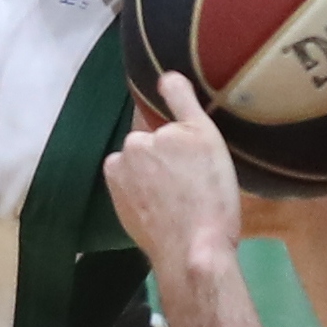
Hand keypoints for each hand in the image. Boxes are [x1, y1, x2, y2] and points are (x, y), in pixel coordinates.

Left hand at [103, 74, 247, 277]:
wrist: (193, 251)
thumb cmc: (209, 194)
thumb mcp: (206, 139)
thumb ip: (182, 102)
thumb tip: (164, 75)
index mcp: (145, 134)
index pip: (161, 124)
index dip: (181, 140)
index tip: (196, 160)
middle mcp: (125, 153)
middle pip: (149, 147)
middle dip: (166, 158)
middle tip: (194, 181)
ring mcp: (118, 183)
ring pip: (140, 169)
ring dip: (154, 177)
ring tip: (182, 199)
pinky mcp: (118, 208)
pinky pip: (134, 191)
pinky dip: (145, 196)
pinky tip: (167, 211)